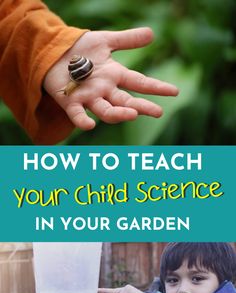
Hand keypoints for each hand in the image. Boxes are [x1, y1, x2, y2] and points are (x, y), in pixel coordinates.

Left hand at [44, 27, 178, 130]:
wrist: (53, 52)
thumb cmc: (80, 50)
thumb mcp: (105, 41)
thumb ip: (127, 40)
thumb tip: (152, 33)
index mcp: (114, 76)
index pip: (139, 83)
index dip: (156, 87)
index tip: (174, 92)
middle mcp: (105, 90)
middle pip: (126, 101)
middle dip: (142, 107)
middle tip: (158, 112)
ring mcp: (88, 97)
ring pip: (106, 110)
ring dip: (118, 113)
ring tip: (133, 114)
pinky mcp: (70, 101)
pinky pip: (77, 114)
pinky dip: (83, 120)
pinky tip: (90, 125)